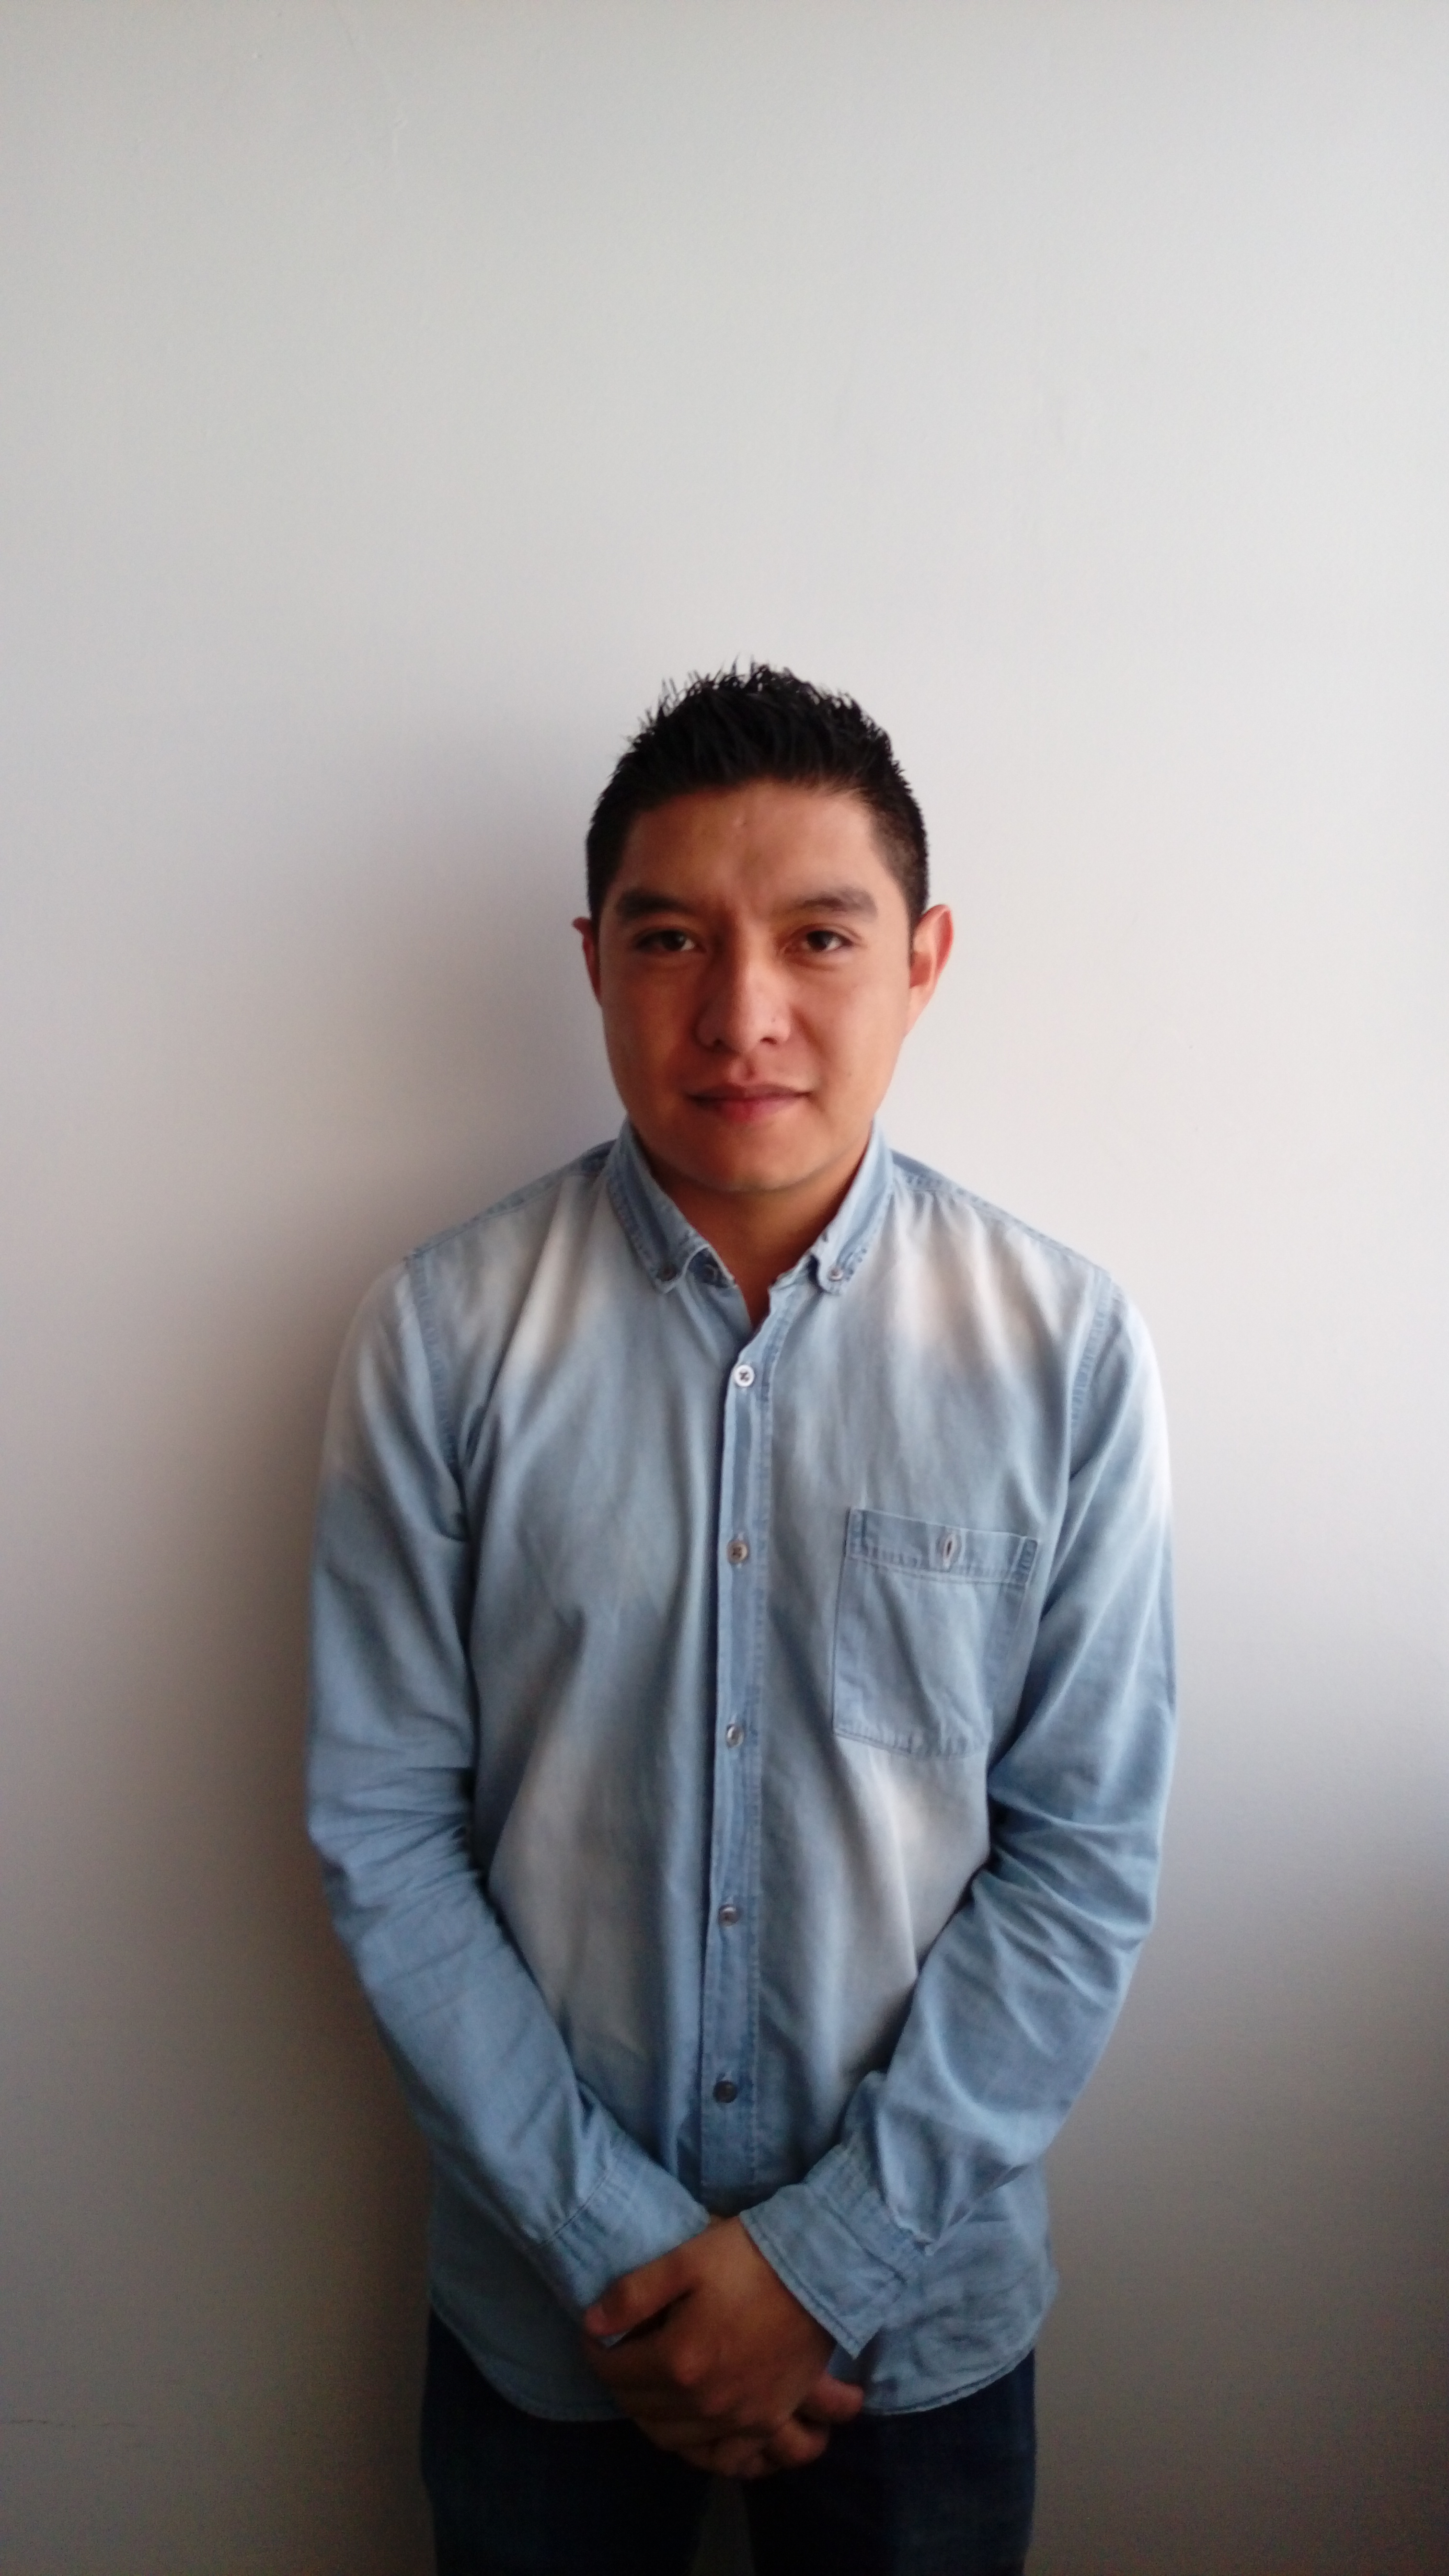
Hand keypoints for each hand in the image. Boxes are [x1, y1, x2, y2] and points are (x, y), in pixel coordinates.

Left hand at [581, 2217, 863, 2476]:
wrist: (820, 2269)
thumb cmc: (749, 2258)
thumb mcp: (684, 2260)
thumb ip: (632, 2296)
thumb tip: (591, 2325)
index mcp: (679, 2361)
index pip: (616, 2371)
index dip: (597, 2352)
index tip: (594, 2334)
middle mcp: (706, 2402)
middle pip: (641, 2409)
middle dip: (620, 2383)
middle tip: (618, 2356)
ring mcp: (740, 2419)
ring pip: (675, 2441)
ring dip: (651, 2419)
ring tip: (647, 2390)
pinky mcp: (768, 2421)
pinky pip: (725, 2459)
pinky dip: (701, 2453)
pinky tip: (692, 2432)